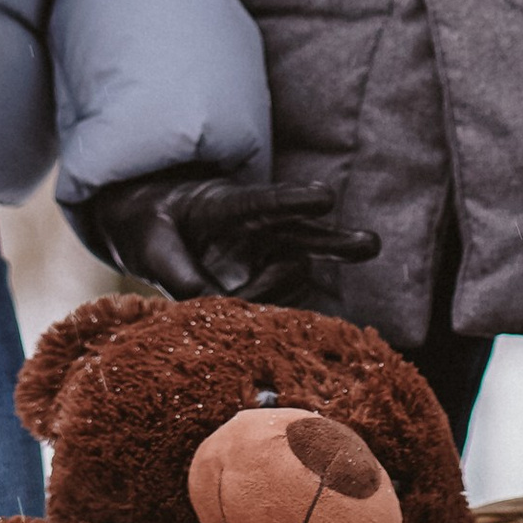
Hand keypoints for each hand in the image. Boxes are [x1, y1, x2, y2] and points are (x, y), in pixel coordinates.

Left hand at [70, 166, 381, 305]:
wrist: (153, 220)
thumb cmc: (151, 221)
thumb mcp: (153, 244)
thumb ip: (182, 275)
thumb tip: (217, 311)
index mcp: (226, 205)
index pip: (263, 202)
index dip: (294, 200)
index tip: (326, 196)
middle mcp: (258, 227)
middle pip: (304, 232)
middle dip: (337, 240)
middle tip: (370, 244)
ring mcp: (269, 252)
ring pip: (297, 272)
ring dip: (278, 294)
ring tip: (234, 302)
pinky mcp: (270, 278)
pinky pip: (285, 300)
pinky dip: (279, 315)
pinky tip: (271, 325)